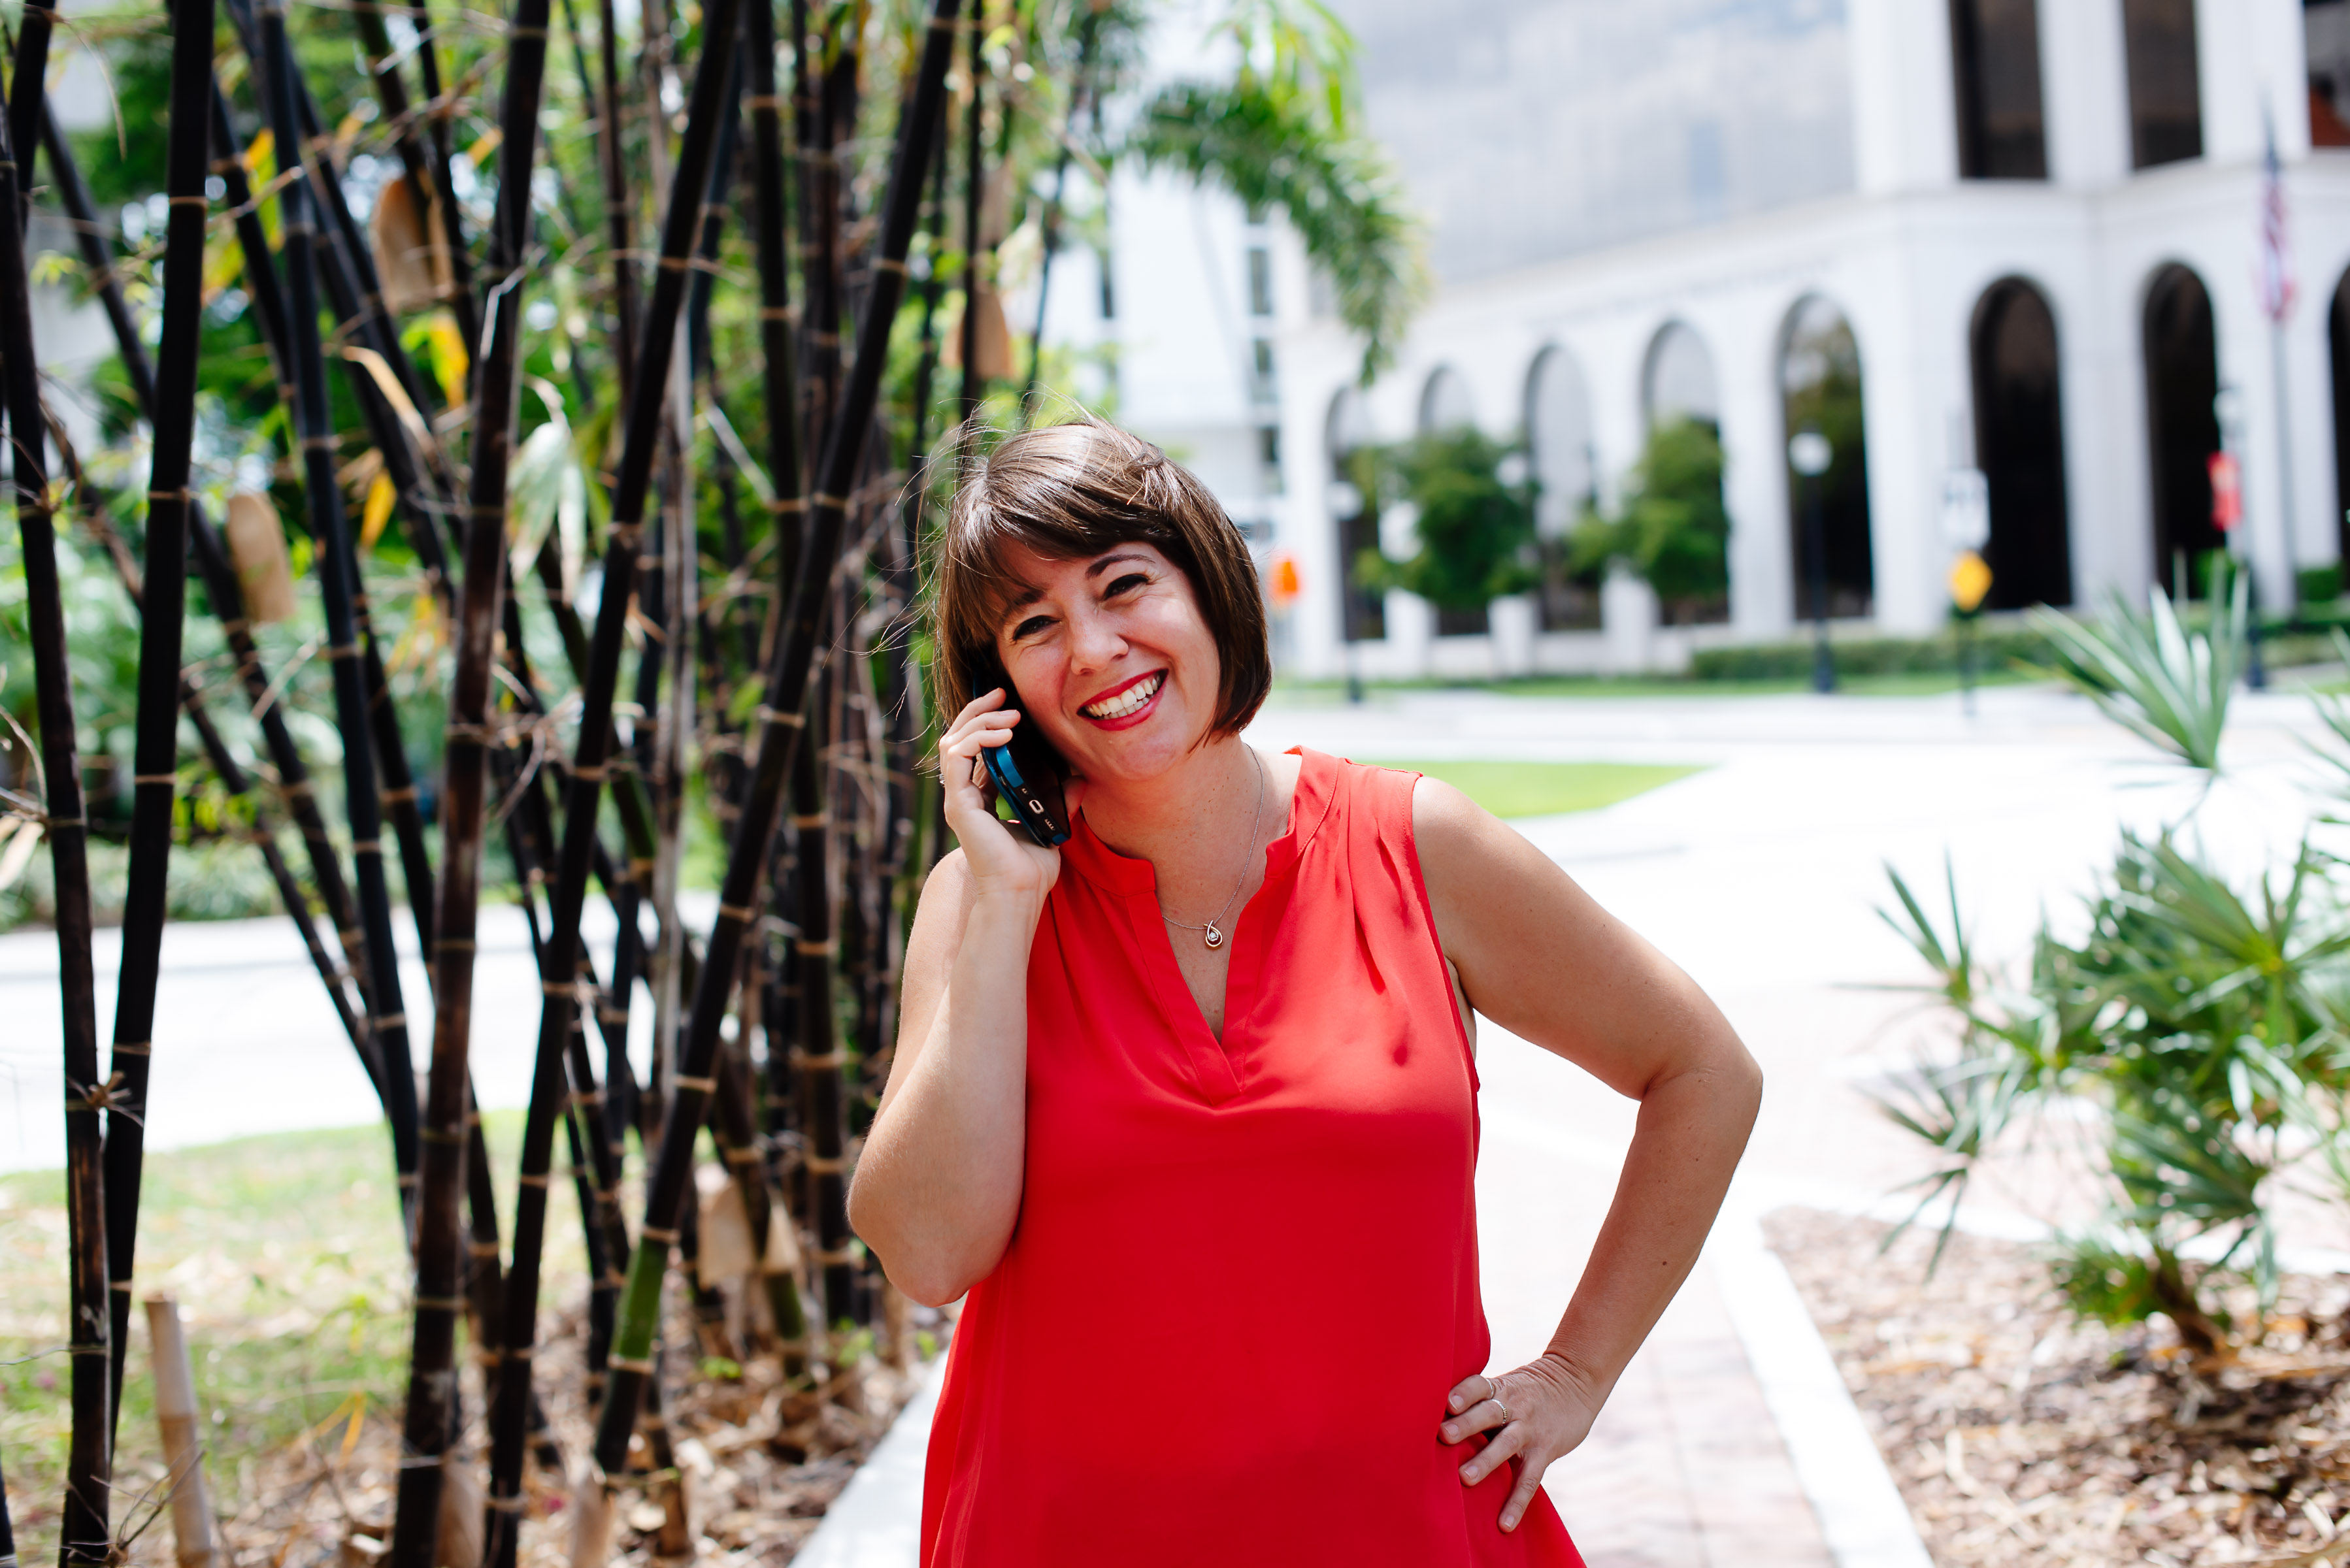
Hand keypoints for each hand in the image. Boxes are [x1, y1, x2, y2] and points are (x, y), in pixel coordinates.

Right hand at [937, 688, 1080, 901]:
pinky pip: (958, 757)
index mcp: (981, 798)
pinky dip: (978, 739)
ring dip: (980, 721)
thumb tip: (1081, 777)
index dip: (987, 723)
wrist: (1020, 893)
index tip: (1010, 704)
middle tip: (1001, 693)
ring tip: (1009, 715)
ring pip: (954, 741)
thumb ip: (1062, 798)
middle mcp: (965, 795)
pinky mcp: (959, 803)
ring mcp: (958, 799)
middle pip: (959, 738)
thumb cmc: (1031, 868)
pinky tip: (1002, 734)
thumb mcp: (1051, 822)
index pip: (975, 749)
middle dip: (978, 711)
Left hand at [1439, 1353, 1603, 1532]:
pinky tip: (1504, 1524)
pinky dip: (1517, 1502)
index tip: (1446, 1402)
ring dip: (1486, 1461)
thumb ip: (1477, 1401)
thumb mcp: (1505, 1385)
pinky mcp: (1545, 1450)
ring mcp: (1530, 1429)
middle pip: (1489, 1413)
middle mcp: (1514, 1405)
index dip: (1463, 1393)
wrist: (1575, 1381)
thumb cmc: (1526, 1389)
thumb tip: (1431, 1420)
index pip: (1479, 1385)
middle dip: (1466, 1424)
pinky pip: (1530, 1478)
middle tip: (1444, 1436)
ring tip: (1465, 1478)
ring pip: (1507, 1444)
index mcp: (1499, 1388)